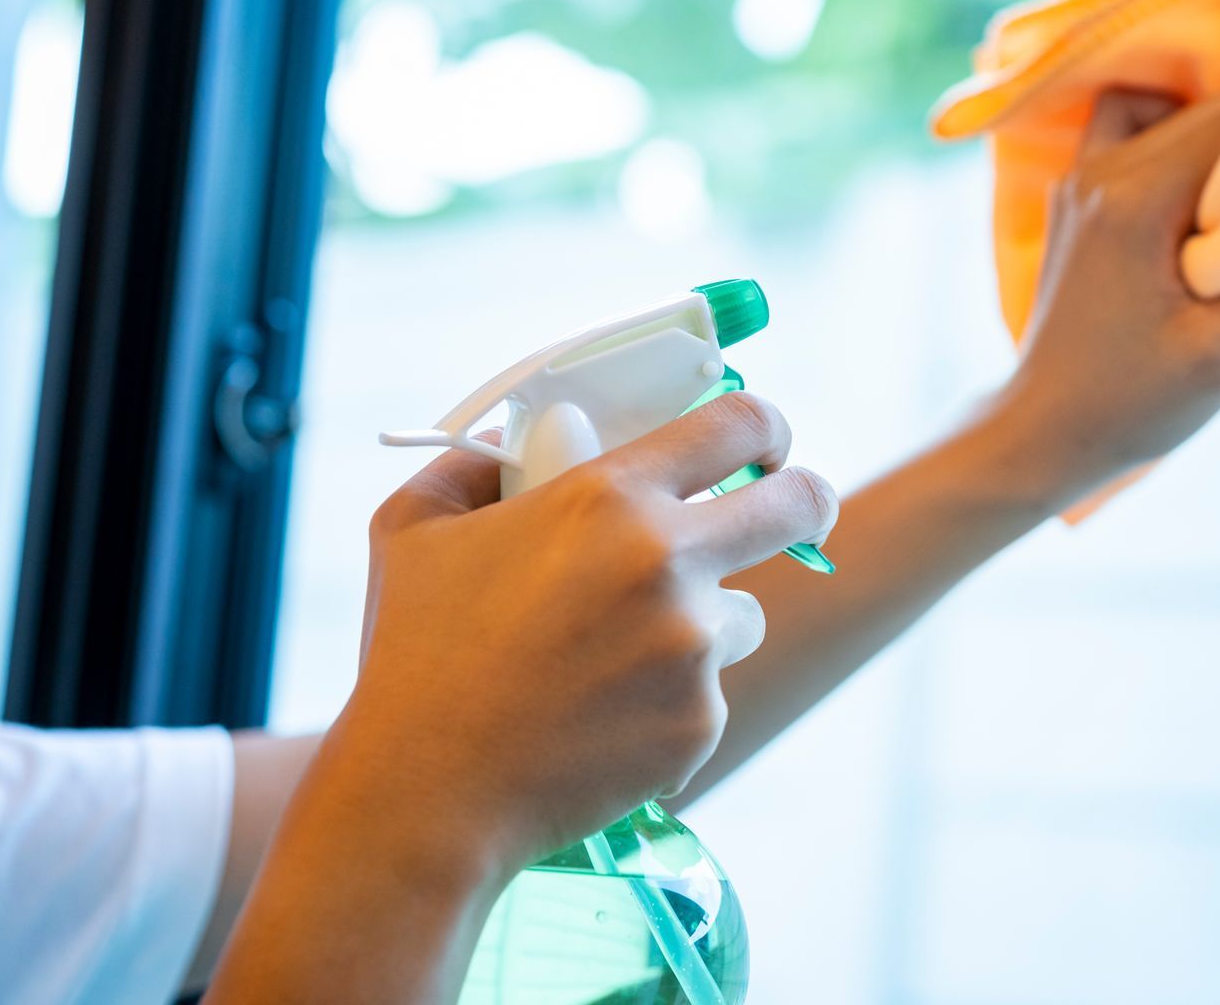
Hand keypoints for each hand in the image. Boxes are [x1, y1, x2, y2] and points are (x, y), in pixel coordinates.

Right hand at [328, 392, 836, 878]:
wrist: (428, 792)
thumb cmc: (413, 656)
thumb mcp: (411, 529)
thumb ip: (470, 467)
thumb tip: (514, 447)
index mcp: (608, 498)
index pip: (737, 426)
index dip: (766, 427)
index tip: (766, 445)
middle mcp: (667, 563)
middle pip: (800, 506)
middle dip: (808, 502)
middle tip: (791, 514)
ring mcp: (692, 648)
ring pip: (743, 614)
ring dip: (705, 623)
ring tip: (613, 659)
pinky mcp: (700, 721)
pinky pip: (707, 693)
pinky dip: (667, 702)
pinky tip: (597, 721)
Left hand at [995, 87, 1219, 493]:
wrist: (1043, 434)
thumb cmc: (1132, 405)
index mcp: (1137, 200)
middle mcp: (1100, 172)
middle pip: (1208, 108)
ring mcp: (1080, 181)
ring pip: (1169, 111)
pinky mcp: (1075, 199)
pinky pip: (1133, 136)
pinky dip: (1176, 145)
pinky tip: (1207, 199)